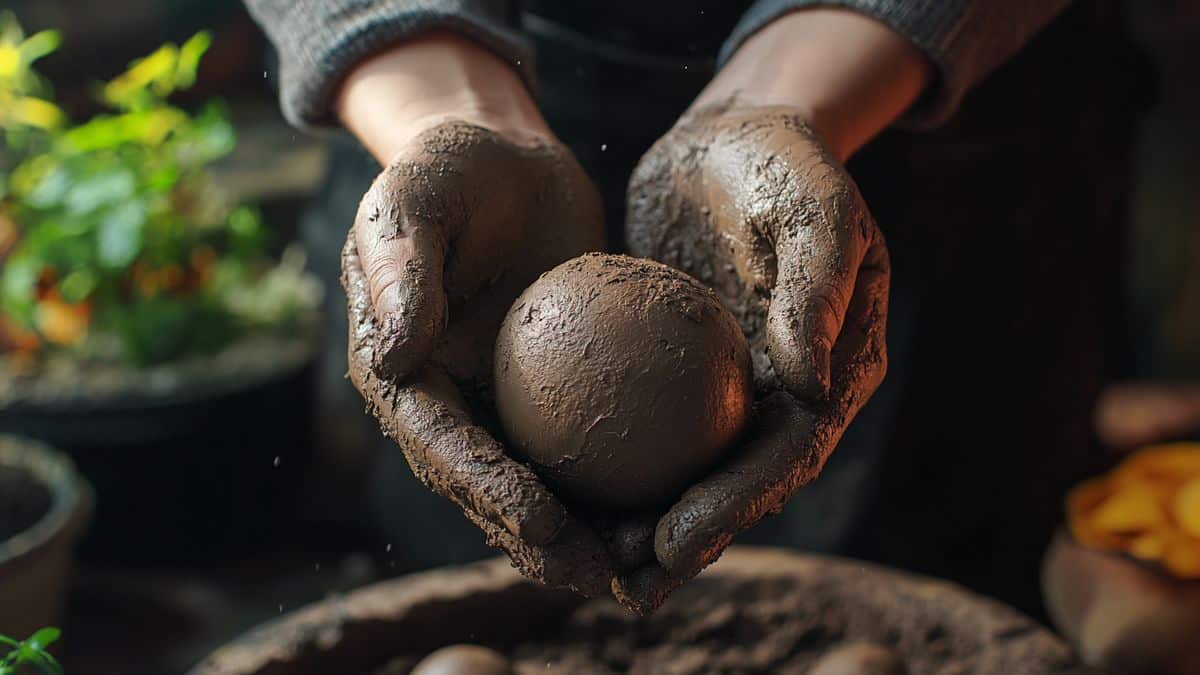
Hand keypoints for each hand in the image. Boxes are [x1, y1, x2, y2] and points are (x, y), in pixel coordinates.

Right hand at [338, 36, 613, 595]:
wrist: (508, 158)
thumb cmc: (454, 168)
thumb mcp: (416, 197)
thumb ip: (399, 269)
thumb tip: (395, 356)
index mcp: (401, 375)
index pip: (441, 445)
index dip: (486, 490)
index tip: (542, 520)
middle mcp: (447, 404)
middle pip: (492, 490)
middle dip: (543, 543)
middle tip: (604, 576)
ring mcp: (502, 405)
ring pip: (545, 484)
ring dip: (590, 534)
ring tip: (646, 566)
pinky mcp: (557, 393)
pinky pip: (591, 443)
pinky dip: (625, 481)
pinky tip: (677, 504)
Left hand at [618, 102, 889, 610]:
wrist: (731, 136)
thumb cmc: (781, 164)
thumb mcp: (813, 208)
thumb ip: (818, 287)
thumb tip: (812, 385)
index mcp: (834, 373)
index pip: (786, 456)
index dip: (734, 507)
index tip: (675, 544)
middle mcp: (784, 394)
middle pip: (733, 482)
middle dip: (681, 538)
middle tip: (619, 580)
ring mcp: (727, 385)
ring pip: (682, 463)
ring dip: (638, 515)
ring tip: (580, 556)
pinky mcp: (674, 368)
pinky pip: (637, 416)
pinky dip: (604, 453)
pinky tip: (550, 478)